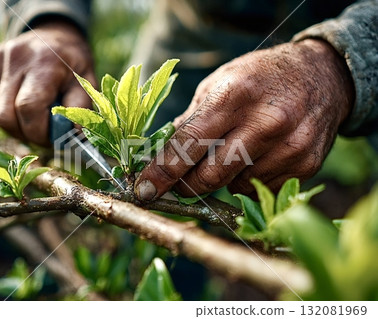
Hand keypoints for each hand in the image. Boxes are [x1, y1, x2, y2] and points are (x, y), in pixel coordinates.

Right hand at [0, 20, 95, 145]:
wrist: (55, 33)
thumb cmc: (73, 63)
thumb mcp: (86, 81)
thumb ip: (80, 107)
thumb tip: (74, 135)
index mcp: (44, 62)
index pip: (28, 108)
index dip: (40, 132)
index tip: (55, 137)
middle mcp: (15, 59)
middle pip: (6, 117)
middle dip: (27, 134)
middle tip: (46, 133)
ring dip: (19, 127)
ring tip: (38, 118)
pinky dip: (12, 113)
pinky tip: (26, 103)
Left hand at [135, 39, 353, 199]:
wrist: (323, 77)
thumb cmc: (260, 78)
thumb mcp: (219, 83)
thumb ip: (191, 121)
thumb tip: (162, 157)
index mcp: (235, 95)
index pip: (188, 144)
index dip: (162, 172)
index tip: (144, 190)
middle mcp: (265, 122)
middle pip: (210, 176)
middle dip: (187, 185)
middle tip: (179, 182)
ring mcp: (289, 147)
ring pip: (235, 186)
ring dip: (223, 178)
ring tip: (235, 149)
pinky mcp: (305, 166)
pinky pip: (260, 190)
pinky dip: (248, 180)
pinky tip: (257, 157)